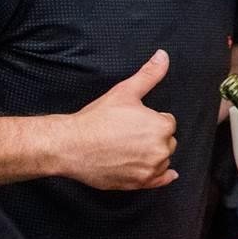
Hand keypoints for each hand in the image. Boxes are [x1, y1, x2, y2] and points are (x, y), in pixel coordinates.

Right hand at [59, 50, 178, 189]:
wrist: (70, 145)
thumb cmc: (96, 118)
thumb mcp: (125, 92)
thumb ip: (149, 74)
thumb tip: (163, 55)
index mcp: (162, 126)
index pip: (167, 122)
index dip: (151, 120)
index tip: (134, 121)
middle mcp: (161, 149)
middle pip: (166, 142)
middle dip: (153, 138)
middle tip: (128, 134)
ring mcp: (151, 169)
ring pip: (162, 160)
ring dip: (153, 155)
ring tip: (129, 149)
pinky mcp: (140, 183)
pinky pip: (160, 180)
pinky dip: (161, 177)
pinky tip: (167, 174)